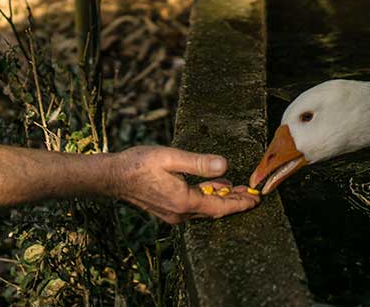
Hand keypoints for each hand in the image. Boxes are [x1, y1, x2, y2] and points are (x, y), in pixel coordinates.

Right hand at [110, 146, 259, 223]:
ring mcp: (172, 214)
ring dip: (220, 199)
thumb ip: (199, 163)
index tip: (256, 199)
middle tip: (251, 194)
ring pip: (204, 210)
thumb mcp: (170, 157)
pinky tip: (211, 186)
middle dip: (234, 202)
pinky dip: (206, 198)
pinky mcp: (166, 210)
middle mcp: (180, 213)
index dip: (240, 203)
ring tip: (236, 188)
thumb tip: (225, 166)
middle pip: (214, 211)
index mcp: (184, 201)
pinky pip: (193, 207)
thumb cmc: (139, 164)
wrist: (112, 177)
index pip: (220, 207)